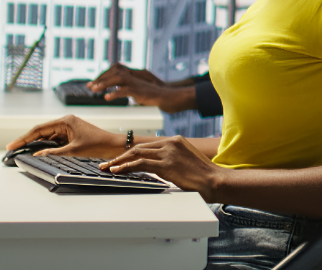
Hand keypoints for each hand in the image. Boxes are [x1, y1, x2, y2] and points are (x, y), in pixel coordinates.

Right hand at [4, 114, 126, 157]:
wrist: (113, 145)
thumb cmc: (96, 145)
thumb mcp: (73, 150)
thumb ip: (53, 152)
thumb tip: (36, 155)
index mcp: (65, 121)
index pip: (39, 129)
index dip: (24, 138)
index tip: (11, 146)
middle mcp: (65, 122)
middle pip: (40, 131)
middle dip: (26, 140)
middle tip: (11, 149)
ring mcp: (67, 128)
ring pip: (46, 136)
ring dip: (34, 143)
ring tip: (19, 151)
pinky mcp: (70, 135)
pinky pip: (53, 140)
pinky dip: (44, 146)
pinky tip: (34, 151)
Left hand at [91, 65, 197, 113]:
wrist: (168, 96)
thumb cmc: (154, 95)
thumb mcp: (138, 89)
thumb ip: (128, 87)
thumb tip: (116, 89)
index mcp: (134, 75)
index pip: (116, 69)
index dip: (103, 75)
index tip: (93, 83)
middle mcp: (135, 76)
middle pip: (115, 71)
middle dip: (101, 78)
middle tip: (90, 86)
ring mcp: (138, 83)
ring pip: (118, 78)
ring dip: (105, 83)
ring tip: (94, 90)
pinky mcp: (140, 91)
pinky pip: (125, 90)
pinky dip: (115, 94)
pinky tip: (107, 97)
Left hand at [103, 136, 225, 198]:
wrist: (215, 180)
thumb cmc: (203, 176)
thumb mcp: (186, 162)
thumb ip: (172, 160)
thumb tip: (156, 167)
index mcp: (176, 141)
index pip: (147, 146)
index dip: (130, 153)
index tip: (119, 160)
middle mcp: (171, 143)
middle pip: (139, 148)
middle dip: (120, 157)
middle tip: (107, 164)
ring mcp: (169, 152)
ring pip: (136, 154)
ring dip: (118, 162)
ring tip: (106, 168)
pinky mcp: (166, 164)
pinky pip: (140, 164)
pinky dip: (125, 167)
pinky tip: (116, 171)